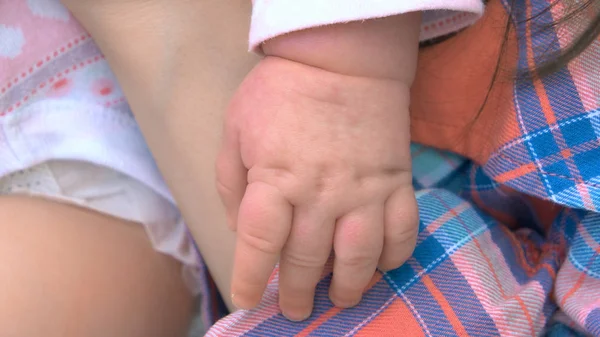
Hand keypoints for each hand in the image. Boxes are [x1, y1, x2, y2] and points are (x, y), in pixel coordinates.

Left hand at [216, 56, 418, 320]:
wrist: (342, 59)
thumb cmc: (281, 93)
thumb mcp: (235, 130)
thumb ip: (232, 184)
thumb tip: (242, 230)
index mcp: (275, 180)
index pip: (259, 244)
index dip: (251, 279)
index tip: (247, 299)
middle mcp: (321, 193)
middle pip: (307, 260)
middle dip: (297, 294)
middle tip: (294, 309)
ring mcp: (364, 190)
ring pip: (359, 257)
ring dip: (349, 287)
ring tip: (340, 299)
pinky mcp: (396, 181)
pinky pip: (402, 230)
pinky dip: (394, 256)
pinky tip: (381, 265)